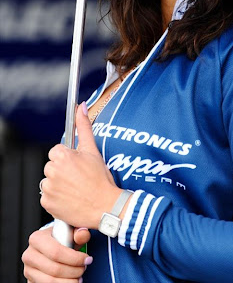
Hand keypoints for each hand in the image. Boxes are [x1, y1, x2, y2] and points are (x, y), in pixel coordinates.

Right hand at [22, 226, 91, 281]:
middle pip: (54, 269)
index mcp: (36, 239)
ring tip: (79, 276)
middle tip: (84, 268)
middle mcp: (29, 255)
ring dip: (69, 281)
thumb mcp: (70, 232)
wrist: (49, 247)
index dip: (75, 258)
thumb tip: (83, 234)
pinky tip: (71, 281)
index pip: (56, 252)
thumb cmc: (61, 239)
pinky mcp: (31, 281)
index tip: (87, 259)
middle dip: (74, 271)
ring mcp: (28, 270)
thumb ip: (78, 233)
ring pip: (50, 281)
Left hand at [41, 103, 120, 228]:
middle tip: (79, 178)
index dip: (68, 158)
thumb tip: (80, 107)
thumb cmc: (100, 179)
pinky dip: (56, 198)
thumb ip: (83, 127)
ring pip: (49, 181)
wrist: (105, 207)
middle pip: (52, 166)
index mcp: (62, 156)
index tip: (78, 166)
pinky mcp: (47, 203)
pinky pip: (47, 197)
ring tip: (75, 189)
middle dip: (62, 171)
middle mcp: (52, 171)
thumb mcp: (93, 150)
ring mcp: (49, 188)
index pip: (56, 152)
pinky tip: (70, 198)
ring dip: (59, 184)